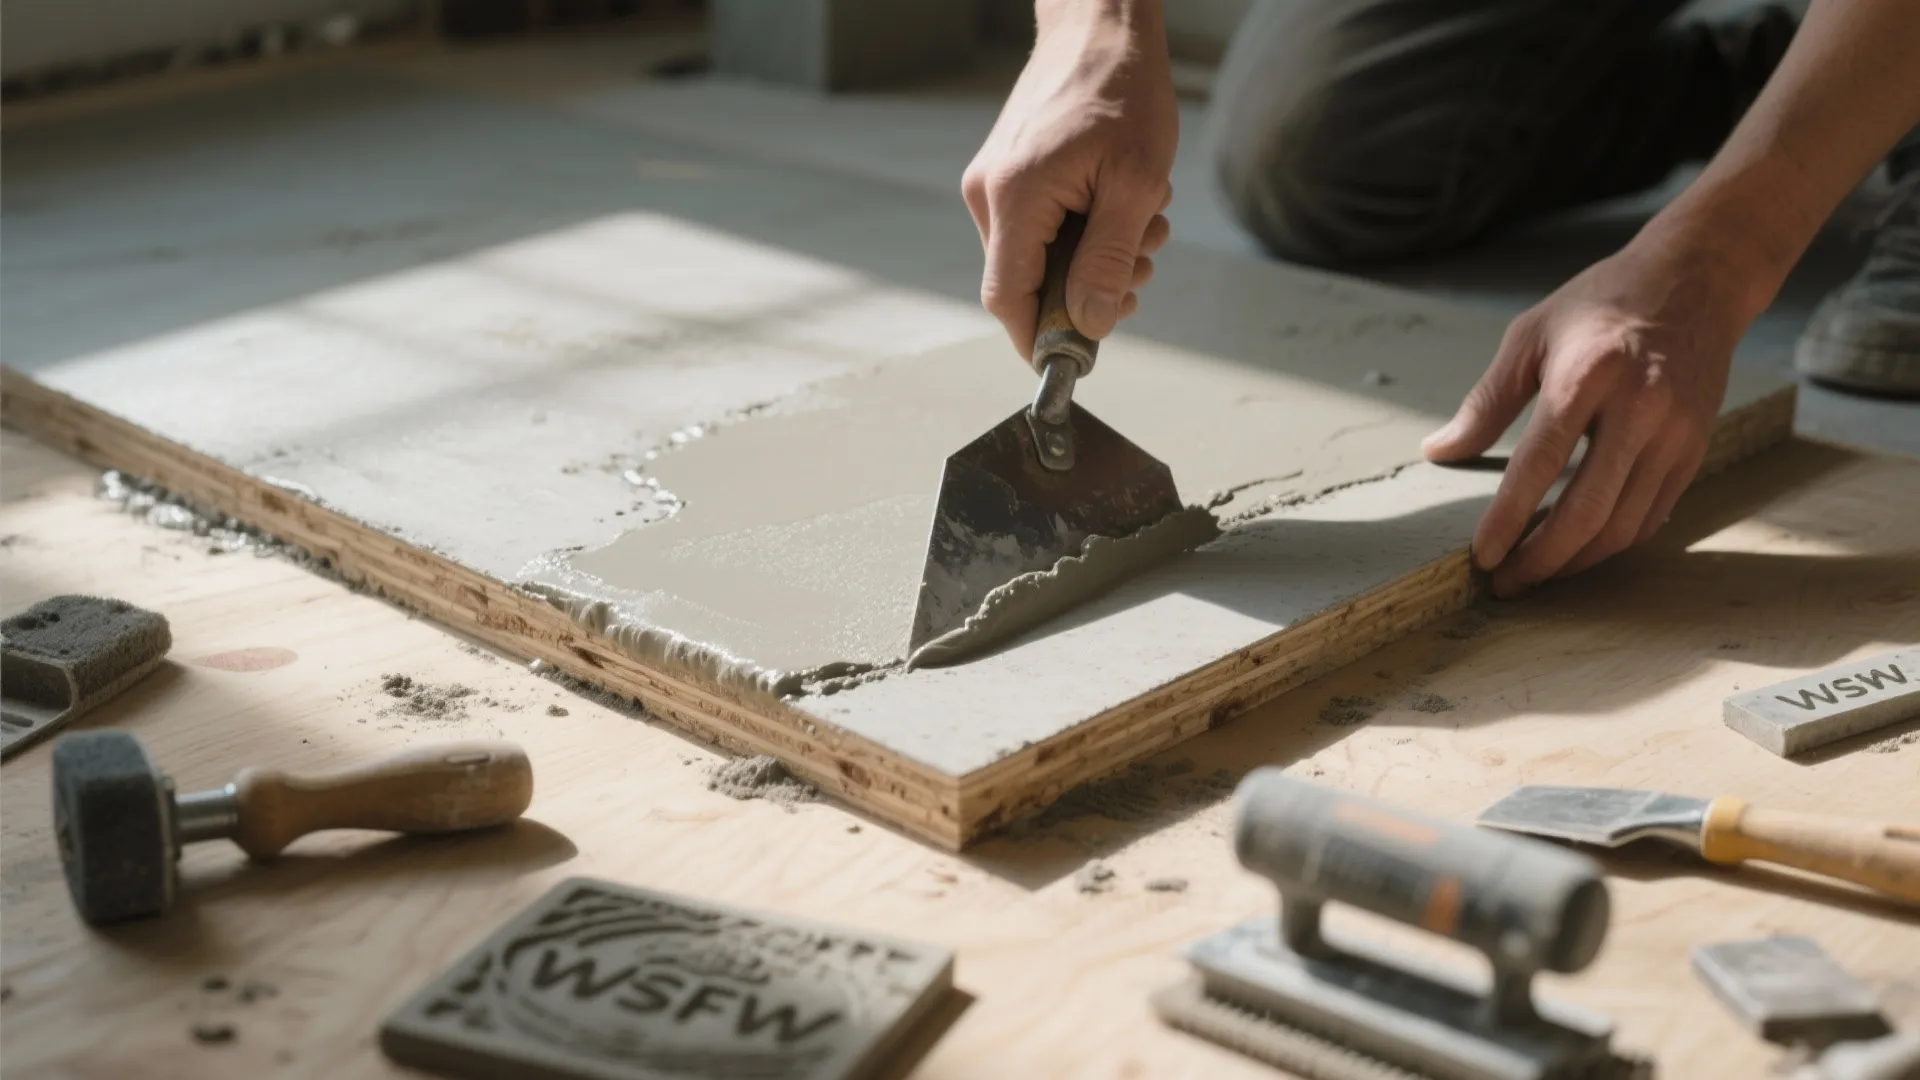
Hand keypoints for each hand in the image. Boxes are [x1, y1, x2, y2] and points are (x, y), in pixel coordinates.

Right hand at [962, 2, 1177, 360]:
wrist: (1100, 23)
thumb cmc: (1123, 89)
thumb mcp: (1137, 184)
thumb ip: (1108, 261)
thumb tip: (1089, 325)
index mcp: (1014, 197)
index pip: (1008, 299)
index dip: (1039, 339)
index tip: (1078, 359)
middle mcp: (989, 194)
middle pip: (1026, 282)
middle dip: (1087, 291)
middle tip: (1142, 269)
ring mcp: (993, 182)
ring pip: (1038, 257)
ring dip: (1095, 257)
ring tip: (1144, 224)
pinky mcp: (1008, 173)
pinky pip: (1040, 228)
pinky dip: (1084, 231)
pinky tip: (1120, 204)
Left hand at [1421, 234, 1756, 596]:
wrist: (1697, 280)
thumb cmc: (1602, 303)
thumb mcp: (1531, 336)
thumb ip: (1486, 401)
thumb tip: (1440, 451)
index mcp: (1588, 376)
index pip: (1540, 464)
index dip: (1509, 518)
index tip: (1482, 555)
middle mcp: (1639, 409)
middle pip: (1588, 510)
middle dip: (1542, 559)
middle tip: (1505, 583)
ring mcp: (1674, 433)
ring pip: (1623, 525)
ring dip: (1576, 561)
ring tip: (1537, 573)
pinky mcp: (1695, 449)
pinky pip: (1651, 515)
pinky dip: (1612, 543)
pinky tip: (1580, 549)